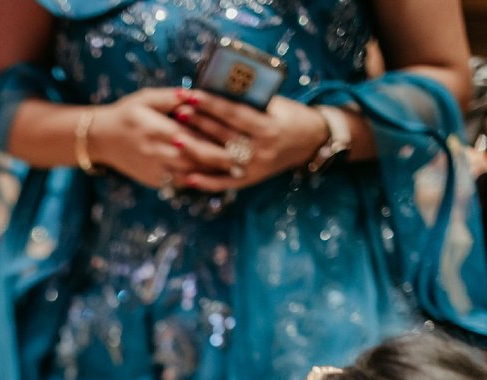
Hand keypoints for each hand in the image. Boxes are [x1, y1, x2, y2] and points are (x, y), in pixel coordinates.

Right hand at [86, 88, 236, 189]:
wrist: (101, 139)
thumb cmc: (126, 113)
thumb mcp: (145, 98)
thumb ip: (170, 97)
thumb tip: (194, 94)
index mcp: (156, 128)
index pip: (190, 135)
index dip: (213, 139)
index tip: (236, 139)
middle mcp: (156, 152)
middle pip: (193, 159)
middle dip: (218, 161)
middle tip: (243, 160)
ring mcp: (155, 169)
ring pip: (189, 175)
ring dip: (212, 174)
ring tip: (235, 171)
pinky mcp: (154, 181)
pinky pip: (180, 183)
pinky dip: (198, 181)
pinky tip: (214, 177)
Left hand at [170, 90, 332, 190]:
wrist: (311, 141)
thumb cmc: (289, 115)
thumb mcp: (275, 104)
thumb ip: (250, 100)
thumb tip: (217, 88)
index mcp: (269, 127)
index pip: (234, 114)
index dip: (211, 104)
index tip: (190, 94)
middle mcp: (261, 150)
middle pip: (223, 135)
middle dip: (198, 123)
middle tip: (177, 111)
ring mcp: (255, 168)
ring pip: (220, 160)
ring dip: (195, 150)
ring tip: (175, 138)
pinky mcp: (251, 180)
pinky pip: (224, 184)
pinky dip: (206, 182)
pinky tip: (187, 178)